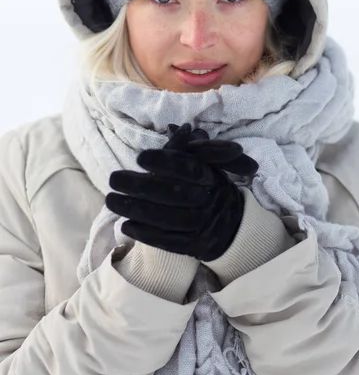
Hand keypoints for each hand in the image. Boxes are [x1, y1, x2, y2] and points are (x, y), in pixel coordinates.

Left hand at [105, 124, 258, 261]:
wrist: (231, 224)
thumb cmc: (209, 186)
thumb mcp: (205, 163)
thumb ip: (187, 148)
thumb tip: (175, 129)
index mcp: (210, 176)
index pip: (188, 168)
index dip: (165, 162)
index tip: (140, 157)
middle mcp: (208, 200)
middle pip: (173, 194)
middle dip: (140, 186)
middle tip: (113, 179)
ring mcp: (202, 225)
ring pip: (168, 219)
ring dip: (136, 210)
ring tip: (111, 201)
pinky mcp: (195, 246)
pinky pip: (169, 241)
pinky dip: (146, 234)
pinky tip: (126, 225)